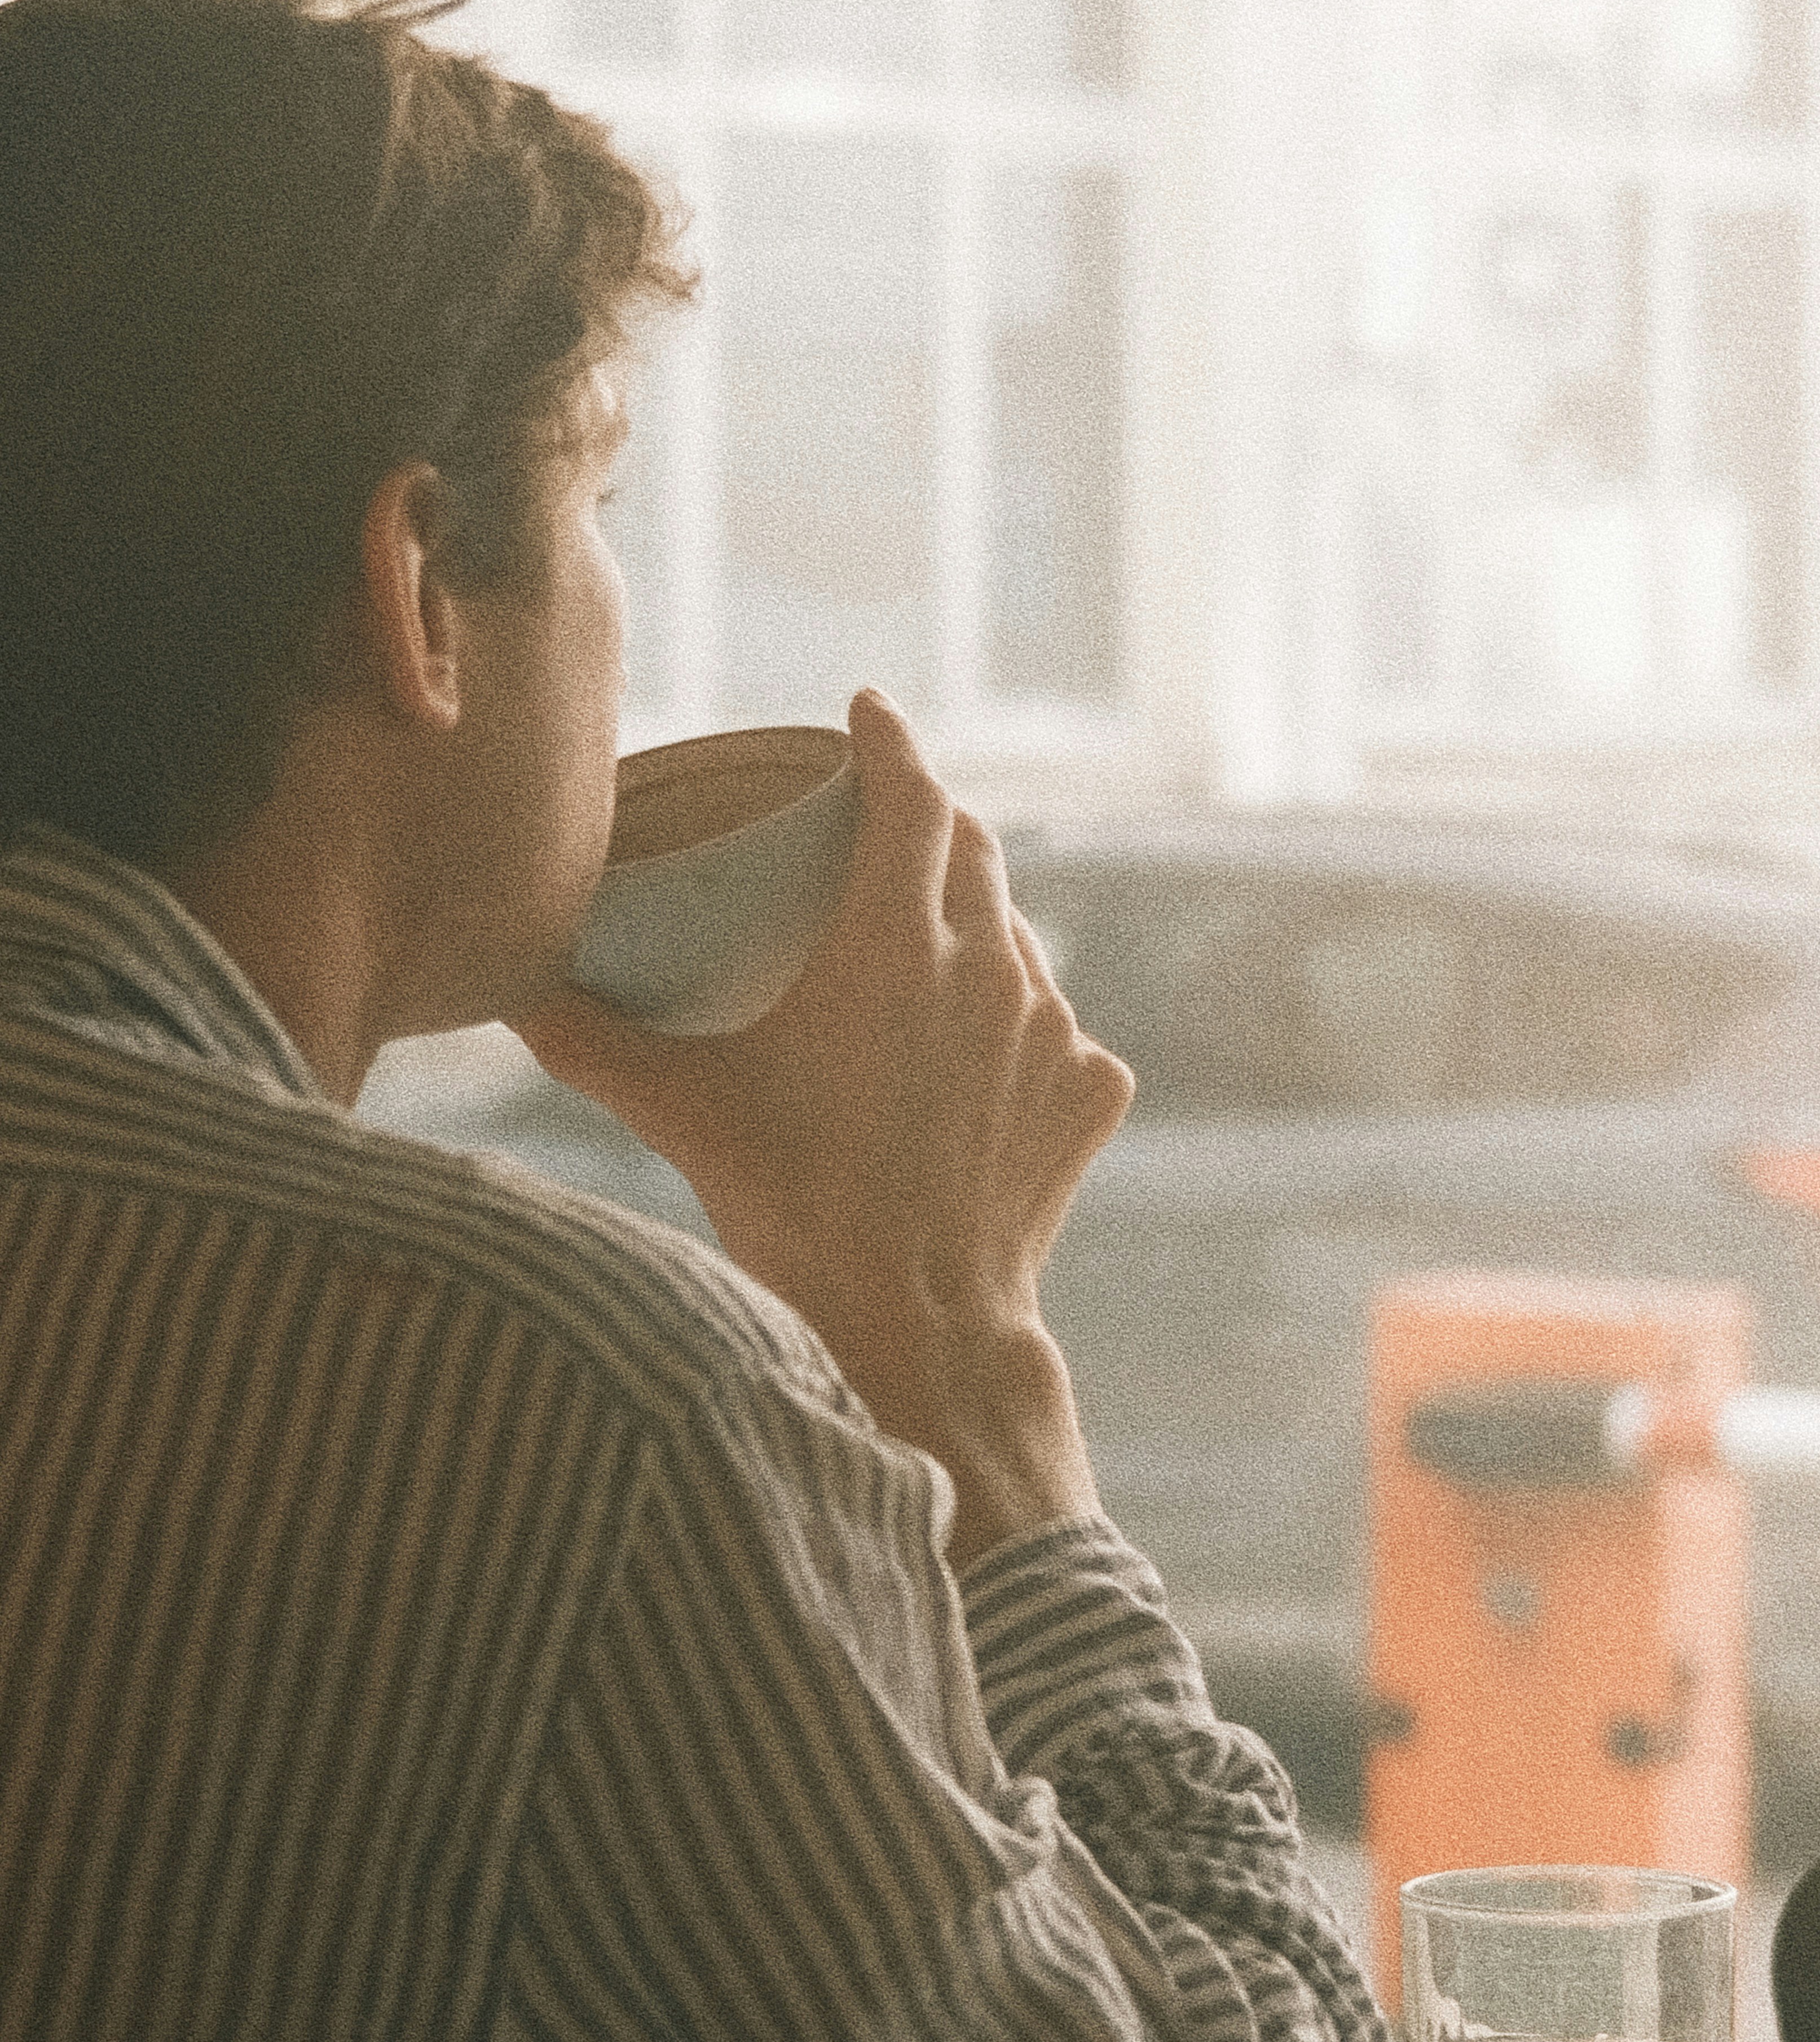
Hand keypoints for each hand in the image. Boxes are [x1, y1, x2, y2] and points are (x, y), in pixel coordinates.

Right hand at [516, 692, 1134, 1565]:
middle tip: (891, 819)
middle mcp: (993, 968)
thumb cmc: (793, 1209)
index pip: (911, 793)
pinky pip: (1061, 1033)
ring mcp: (1055, 1032)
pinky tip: (982, 1061)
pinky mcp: (1089, 1095)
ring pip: (1019, 944)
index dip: (890, 743)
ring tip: (927, 951)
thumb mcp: (680, 1111)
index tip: (869, 715)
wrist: (916, 1326)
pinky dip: (1019, 1030)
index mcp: (899, 941)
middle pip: (973, 853)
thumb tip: (507, 992)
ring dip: (975, 931)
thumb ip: (588, 1042)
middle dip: (931, 821)